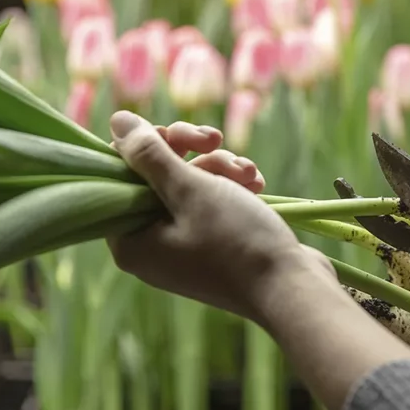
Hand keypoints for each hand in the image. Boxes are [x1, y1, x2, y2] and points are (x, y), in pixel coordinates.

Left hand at [105, 110, 334, 319]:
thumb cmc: (236, 240)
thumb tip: (118, 121)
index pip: (120, 175)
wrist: (292, 289)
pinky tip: (256, 185)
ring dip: (219, 167)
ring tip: (248, 174)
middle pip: (157, 176)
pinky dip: (231, 188)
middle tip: (217, 140)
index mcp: (130, 241)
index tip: (178, 137)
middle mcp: (150, 247)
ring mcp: (182, 248)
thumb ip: (149, 155)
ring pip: (189, 185)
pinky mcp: (211, 246)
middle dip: (192, 153)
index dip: (148, 147)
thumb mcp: (190, 189)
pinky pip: (210, 204)